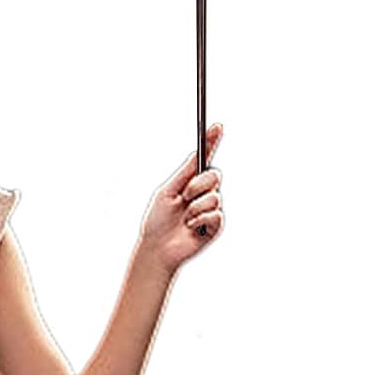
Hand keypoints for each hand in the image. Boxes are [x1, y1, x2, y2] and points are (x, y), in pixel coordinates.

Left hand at [140, 123, 224, 275]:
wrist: (157, 248)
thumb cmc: (158, 220)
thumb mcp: (168, 191)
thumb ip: (185, 173)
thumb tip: (198, 154)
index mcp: (190, 181)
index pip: (205, 158)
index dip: (212, 141)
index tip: (217, 126)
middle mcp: (203, 193)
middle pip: (214, 175)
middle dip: (199, 184)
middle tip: (185, 195)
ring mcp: (210, 209)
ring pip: (214, 197)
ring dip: (196, 207)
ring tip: (185, 218)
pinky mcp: (215, 225)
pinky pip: (216, 214)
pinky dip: (201, 220)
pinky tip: (192, 227)